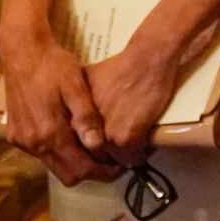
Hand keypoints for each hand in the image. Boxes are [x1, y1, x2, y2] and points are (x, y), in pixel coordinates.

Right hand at [0, 29, 118, 186]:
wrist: (22, 53)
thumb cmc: (53, 66)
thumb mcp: (75, 87)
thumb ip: (85, 118)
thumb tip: (97, 145)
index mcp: (49, 132)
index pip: (79, 168)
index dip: (102, 172)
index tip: (119, 168)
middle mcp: (32, 142)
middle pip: (66, 175)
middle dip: (90, 173)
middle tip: (111, 164)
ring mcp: (21, 141)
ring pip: (52, 166)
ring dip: (74, 163)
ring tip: (96, 150)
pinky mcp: (15, 135)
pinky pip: (40, 154)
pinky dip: (58, 153)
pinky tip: (73, 138)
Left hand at [84, 34, 178, 167]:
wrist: (146, 59)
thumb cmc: (120, 67)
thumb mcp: (85, 83)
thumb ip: (77, 105)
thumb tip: (74, 118)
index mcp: (73, 118)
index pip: (75, 146)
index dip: (88, 150)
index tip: (99, 150)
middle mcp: (84, 129)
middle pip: (91, 156)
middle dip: (103, 160)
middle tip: (116, 157)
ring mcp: (105, 134)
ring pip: (112, 161)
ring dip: (123, 161)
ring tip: (132, 154)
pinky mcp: (127, 136)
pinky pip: (133, 158)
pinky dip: (140, 156)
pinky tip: (145, 149)